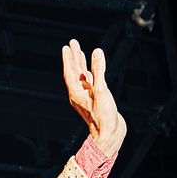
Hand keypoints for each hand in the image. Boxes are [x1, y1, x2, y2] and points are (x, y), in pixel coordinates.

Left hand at [62, 39, 126, 157]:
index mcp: (76, 93)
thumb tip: (96, 52)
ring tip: (80, 52)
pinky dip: (90, 73)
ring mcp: (86, 97)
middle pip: (74, 72)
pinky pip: (90, 82)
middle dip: (74, 57)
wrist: (108, 134)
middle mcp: (79, 94)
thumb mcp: (101, 90)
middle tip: (73, 43)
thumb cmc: (102, 116)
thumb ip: (98, 70)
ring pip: (82, 76)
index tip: (67, 47)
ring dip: (81, 64)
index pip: (70, 72)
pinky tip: (92, 69)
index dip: (69, 59)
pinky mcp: (95, 99)